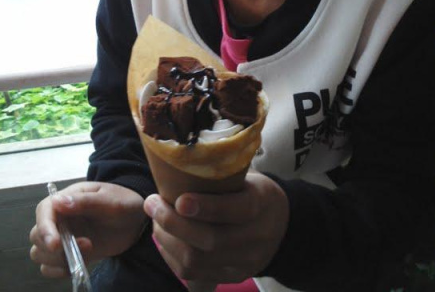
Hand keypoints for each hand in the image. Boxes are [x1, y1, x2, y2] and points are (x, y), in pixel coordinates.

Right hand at [29, 181, 146, 277]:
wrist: (136, 219)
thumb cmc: (123, 202)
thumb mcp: (110, 200)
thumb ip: (85, 202)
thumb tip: (58, 202)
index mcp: (67, 199)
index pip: (44, 212)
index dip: (45, 228)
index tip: (55, 244)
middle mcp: (60, 218)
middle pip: (37, 235)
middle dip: (52, 247)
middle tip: (85, 245)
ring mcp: (63, 236)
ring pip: (39, 253)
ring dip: (56, 259)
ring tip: (87, 251)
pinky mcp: (69, 252)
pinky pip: (50, 266)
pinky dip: (58, 270)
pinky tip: (77, 266)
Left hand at [144, 172, 288, 282]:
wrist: (281, 226)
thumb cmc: (253, 192)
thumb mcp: (248, 177)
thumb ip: (220, 173)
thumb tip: (177, 157)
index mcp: (262, 204)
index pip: (237, 210)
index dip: (206, 207)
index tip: (179, 200)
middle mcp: (256, 237)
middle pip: (210, 240)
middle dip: (173, 223)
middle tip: (152, 203)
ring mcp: (244, 262)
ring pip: (197, 260)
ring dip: (167, 240)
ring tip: (155, 219)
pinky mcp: (232, 277)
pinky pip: (193, 273)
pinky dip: (171, 255)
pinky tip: (164, 236)